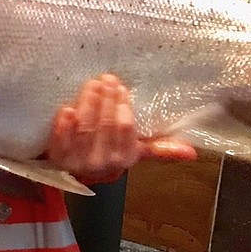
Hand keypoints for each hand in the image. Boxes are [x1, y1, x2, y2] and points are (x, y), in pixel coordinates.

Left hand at [47, 73, 196, 185]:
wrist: (72, 172)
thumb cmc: (106, 153)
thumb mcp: (133, 151)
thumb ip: (160, 149)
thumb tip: (193, 153)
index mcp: (123, 158)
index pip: (125, 129)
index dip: (123, 107)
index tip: (121, 89)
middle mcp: (102, 163)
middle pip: (105, 126)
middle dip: (106, 100)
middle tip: (106, 79)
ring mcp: (78, 162)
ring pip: (85, 129)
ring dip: (88, 104)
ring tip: (92, 85)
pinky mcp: (57, 158)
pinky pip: (60, 142)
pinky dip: (64, 126)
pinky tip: (67, 109)